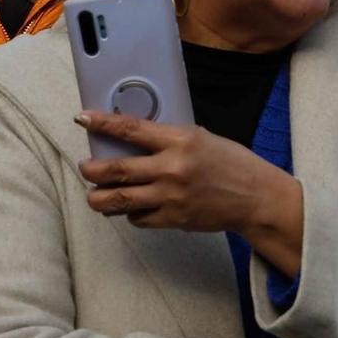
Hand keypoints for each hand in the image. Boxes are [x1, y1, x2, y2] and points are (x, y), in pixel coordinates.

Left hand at [75, 110, 305, 277]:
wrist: (255, 198)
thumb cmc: (230, 164)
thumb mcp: (200, 138)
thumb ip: (168, 139)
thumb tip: (132, 139)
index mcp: (179, 140)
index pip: (130, 129)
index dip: (101, 123)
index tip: (82, 118)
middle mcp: (171, 168)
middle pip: (116, 170)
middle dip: (92, 170)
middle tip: (85, 168)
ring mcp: (171, 196)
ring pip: (120, 200)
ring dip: (99, 198)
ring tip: (94, 195)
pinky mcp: (174, 218)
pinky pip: (139, 218)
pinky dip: (131, 213)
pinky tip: (131, 208)